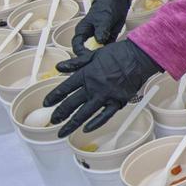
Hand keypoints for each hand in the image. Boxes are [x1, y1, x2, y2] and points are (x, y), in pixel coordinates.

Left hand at [44, 39, 161, 136]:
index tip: (47, 104)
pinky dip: (95, 123)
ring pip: (84, 114)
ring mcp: (106, 96)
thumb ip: (75, 63)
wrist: (139, 57)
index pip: (65, 88)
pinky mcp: (118, 101)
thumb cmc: (118, 53)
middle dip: (60, 114)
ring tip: (62, 133)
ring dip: (72, 124)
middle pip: (71, 104)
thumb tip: (58, 67)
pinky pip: (104, 116)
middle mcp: (93, 87)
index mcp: (86, 74)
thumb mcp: (93, 54)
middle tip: (53, 121)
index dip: (54, 97)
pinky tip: (86, 129)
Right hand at [56, 0, 132, 72]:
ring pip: (96, 52)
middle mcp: (89, 37)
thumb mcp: (103, 18)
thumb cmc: (106, 7)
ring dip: (100, 59)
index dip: (80, 53)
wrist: (117, 1)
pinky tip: (114, 59)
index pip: (77, 45)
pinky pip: (107, 49)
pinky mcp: (108, 39)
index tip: (87, 59)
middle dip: (89, 60)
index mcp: (83, 31)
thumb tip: (99, 40)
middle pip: (85, 52)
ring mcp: (99, 39)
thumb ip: (101, 30)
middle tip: (95, 68)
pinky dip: (109, 54)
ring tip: (105, 67)